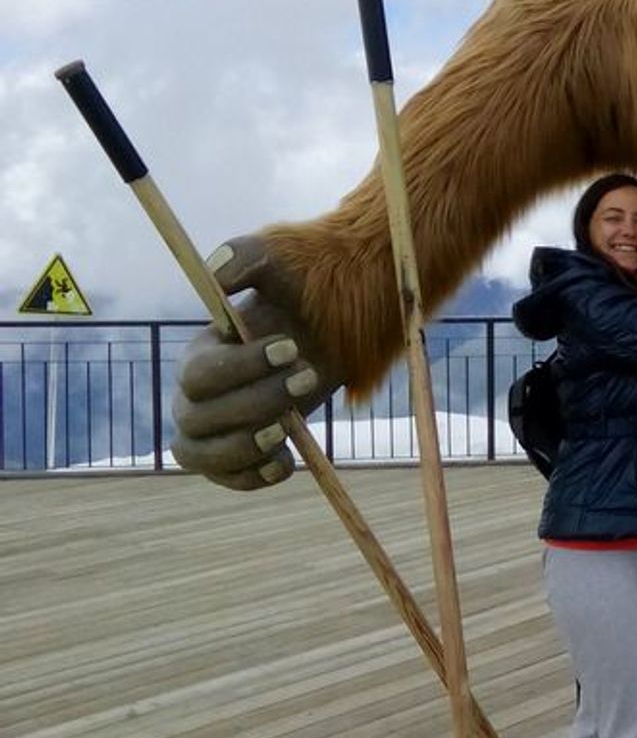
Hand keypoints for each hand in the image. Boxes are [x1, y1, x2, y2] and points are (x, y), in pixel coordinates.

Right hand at [170, 235, 339, 489]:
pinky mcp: (244, 452)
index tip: (291, 347)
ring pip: (206, 455)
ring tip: (289, 428)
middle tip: (308, 375)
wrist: (337, 318)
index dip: (241, 369)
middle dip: (256, 403)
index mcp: (199, 352)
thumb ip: (244, 257)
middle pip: (199, 418)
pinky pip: (232, 479)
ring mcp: (219, 426)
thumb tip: (216, 273)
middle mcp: (198, 394)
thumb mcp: (277, 257)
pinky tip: (285, 461)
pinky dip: (254, 478)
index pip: (199, 374)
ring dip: (247, 447)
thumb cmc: (302, 286)